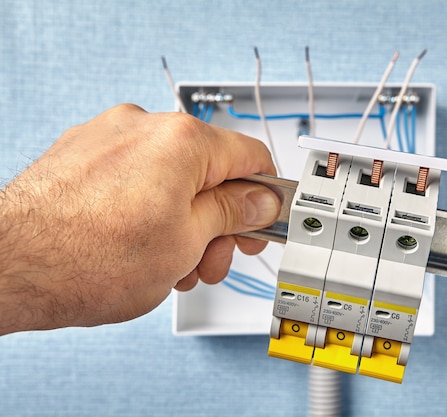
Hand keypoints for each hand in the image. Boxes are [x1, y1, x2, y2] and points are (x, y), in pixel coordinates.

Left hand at [0, 104, 280, 333]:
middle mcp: (144, 127)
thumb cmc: (85, 259)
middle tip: (212, 255)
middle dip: (218, 220)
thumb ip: (234, 215)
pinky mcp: (83, 156)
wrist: (10, 267)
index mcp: (182, 140)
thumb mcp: (188, 244)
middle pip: (210, 171)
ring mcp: (108, 138)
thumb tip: (260, 201)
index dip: (266, 197)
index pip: (253, 157)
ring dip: (184, 221)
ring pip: (172, 178)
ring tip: (171, 262)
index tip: (263, 221)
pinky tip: (141, 247)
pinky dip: (149, 210)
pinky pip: (136, 179)